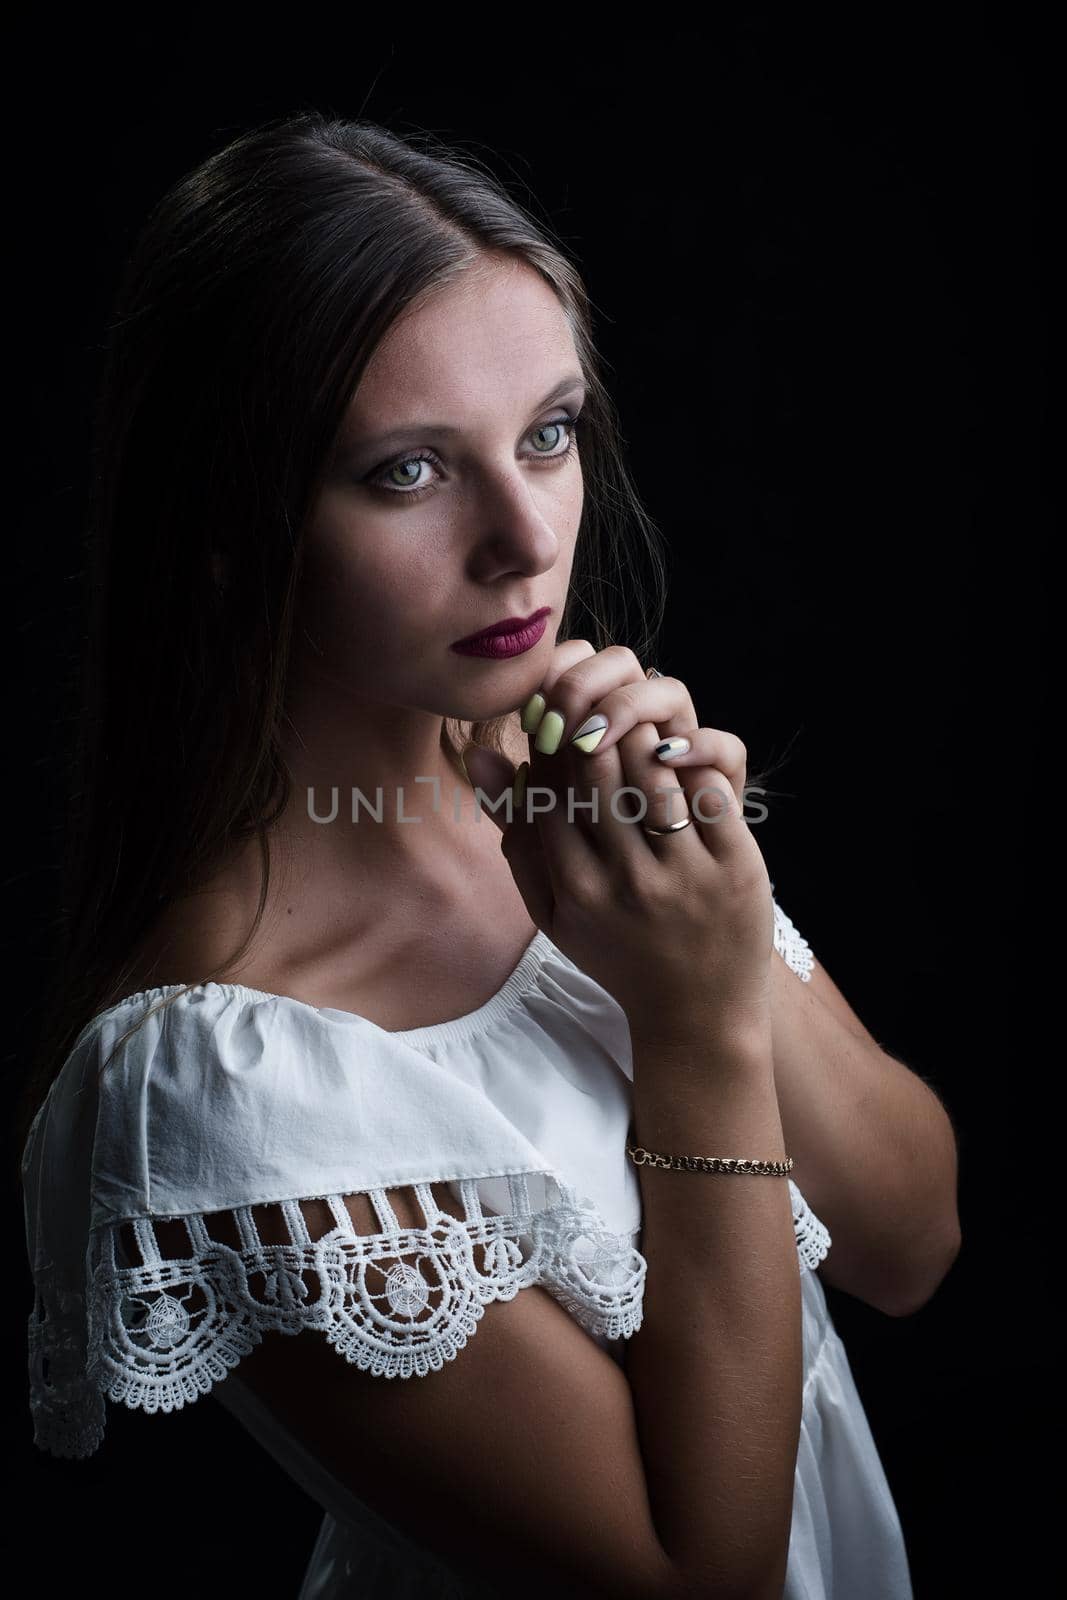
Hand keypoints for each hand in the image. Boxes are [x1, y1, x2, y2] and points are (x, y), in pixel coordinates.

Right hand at [460, 642, 774, 1050]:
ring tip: (638, 719)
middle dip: (594, 727)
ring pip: (652, 773)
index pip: (551, 790)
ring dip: (642, 733)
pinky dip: (693, 761)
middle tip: (600, 707)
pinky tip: (681, 751)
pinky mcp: (735, 868)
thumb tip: (481, 755)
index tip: (562, 723)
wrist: (696, 1016)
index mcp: (576, 888)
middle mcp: (626, 880)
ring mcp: (683, 875)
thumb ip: (517, 836)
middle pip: (598, 772)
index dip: (552, 745)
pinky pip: (709, 794)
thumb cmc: (617, 954)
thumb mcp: (553, 910)